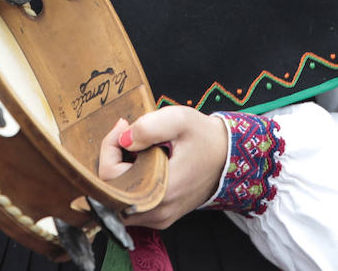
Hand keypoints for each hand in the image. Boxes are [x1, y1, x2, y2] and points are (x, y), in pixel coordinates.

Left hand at [97, 107, 226, 228]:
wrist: (228, 157)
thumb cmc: (205, 137)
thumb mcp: (180, 119)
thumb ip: (149, 126)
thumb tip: (122, 140)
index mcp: (162, 190)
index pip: (112, 177)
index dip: (109, 148)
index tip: (124, 127)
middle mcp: (158, 212)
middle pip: (110, 192)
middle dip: (111, 159)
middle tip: (127, 135)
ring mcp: (159, 218)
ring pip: (117, 202)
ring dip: (118, 173)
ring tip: (135, 149)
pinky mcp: (161, 218)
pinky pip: (130, 206)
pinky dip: (128, 184)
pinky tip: (141, 164)